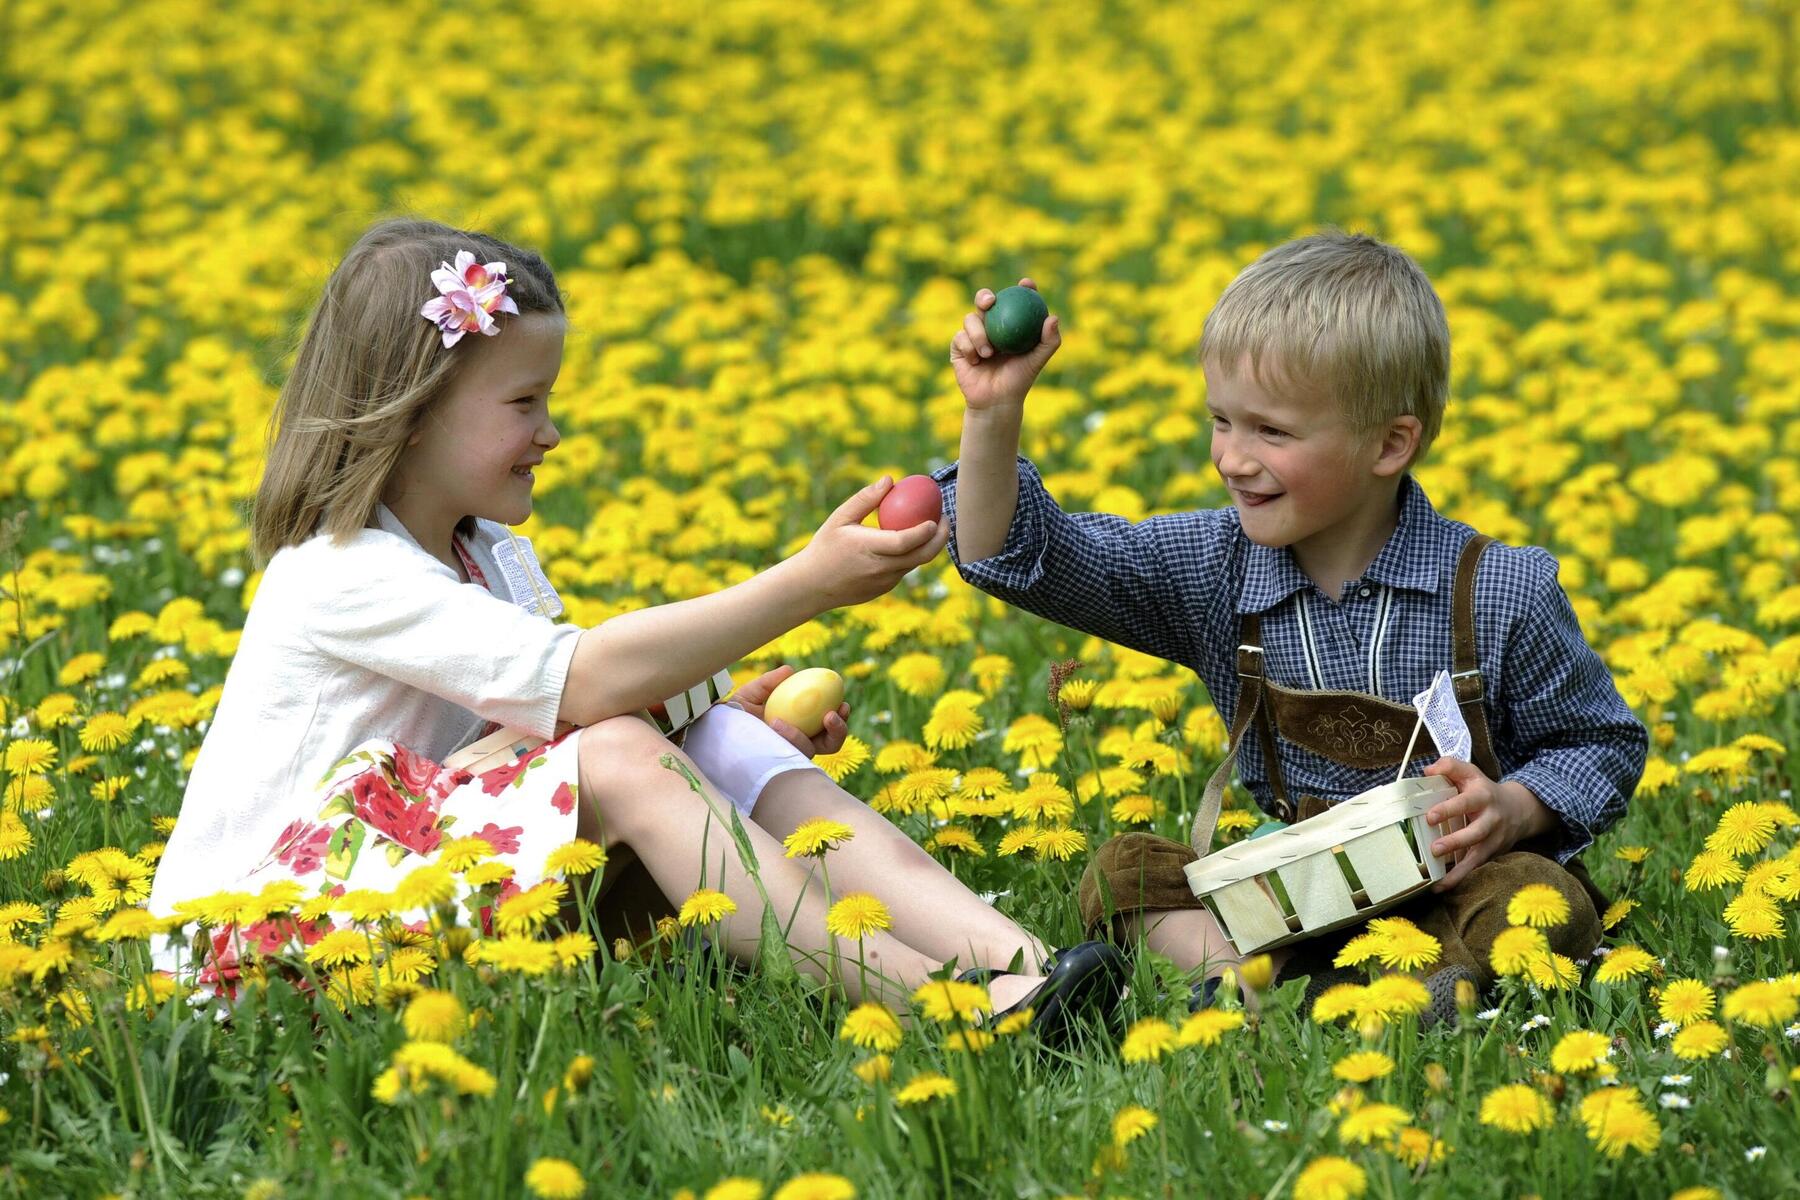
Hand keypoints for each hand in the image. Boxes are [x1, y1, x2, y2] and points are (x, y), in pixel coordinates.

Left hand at [726, 664, 850, 757]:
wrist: (714, 735)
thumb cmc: (732, 716)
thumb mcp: (750, 695)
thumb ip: (769, 683)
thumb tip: (790, 670)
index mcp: (796, 729)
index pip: (824, 726)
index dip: (838, 717)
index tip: (841, 702)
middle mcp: (795, 746)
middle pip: (829, 743)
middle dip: (840, 730)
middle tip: (837, 711)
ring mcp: (788, 757)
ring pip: (814, 749)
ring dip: (823, 734)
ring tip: (822, 717)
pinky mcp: (779, 766)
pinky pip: (794, 752)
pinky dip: (791, 736)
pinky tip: (778, 723)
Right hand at [792, 477, 949, 607]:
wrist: (811, 586)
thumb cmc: (824, 547)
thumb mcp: (839, 519)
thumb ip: (865, 499)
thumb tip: (890, 480)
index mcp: (868, 549)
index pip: (905, 541)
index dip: (925, 531)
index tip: (936, 517)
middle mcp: (880, 569)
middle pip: (921, 556)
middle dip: (940, 539)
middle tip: (945, 520)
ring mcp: (884, 583)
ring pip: (915, 564)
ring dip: (927, 547)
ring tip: (931, 527)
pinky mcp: (884, 589)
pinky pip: (903, 570)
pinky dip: (911, 556)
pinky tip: (910, 542)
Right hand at [951, 278, 1061, 409]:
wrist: (995, 400)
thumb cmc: (1019, 380)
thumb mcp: (1037, 361)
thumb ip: (1049, 341)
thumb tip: (1053, 317)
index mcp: (1010, 323)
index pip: (1015, 299)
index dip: (1021, 288)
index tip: (1026, 285)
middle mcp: (990, 325)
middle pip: (984, 300)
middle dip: (985, 296)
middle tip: (991, 302)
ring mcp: (972, 335)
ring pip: (970, 319)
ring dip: (978, 333)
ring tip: (988, 352)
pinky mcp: (958, 347)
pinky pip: (960, 337)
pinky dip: (969, 347)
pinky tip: (976, 360)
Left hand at [1422, 757, 1557, 891]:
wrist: (1519, 809)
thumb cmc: (1484, 790)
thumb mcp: (1470, 773)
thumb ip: (1450, 767)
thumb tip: (1427, 771)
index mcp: (1483, 797)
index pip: (1465, 802)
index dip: (1448, 808)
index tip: (1430, 817)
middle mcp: (1491, 820)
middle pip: (1475, 833)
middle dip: (1456, 842)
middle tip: (1434, 849)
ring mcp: (1494, 840)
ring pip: (1479, 857)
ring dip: (1460, 871)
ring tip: (1439, 882)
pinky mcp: (1493, 854)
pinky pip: (1478, 868)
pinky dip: (1462, 879)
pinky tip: (1442, 887)